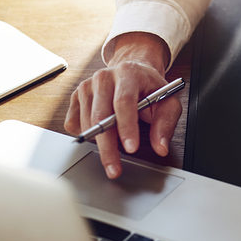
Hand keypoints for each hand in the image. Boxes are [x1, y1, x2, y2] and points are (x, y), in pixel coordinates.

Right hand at [64, 32, 179, 178]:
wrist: (133, 71)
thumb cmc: (150, 87)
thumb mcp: (167, 101)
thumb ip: (166, 123)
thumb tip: (160, 147)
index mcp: (128, 73)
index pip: (124, 101)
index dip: (127, 126)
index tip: (131, 148)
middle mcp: (104, 77)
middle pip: (100, 115)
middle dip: (107, 147)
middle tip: (114, 169)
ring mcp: (86, 86)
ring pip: (86, 122)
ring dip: (98, 143)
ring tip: (114, 150)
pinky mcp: (75, 97)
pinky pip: (73, 124)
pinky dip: (86, 135)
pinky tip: (101, 133)